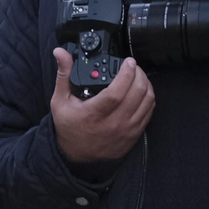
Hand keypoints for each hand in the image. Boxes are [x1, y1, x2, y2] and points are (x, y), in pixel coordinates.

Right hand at [50, 48, 153, 163]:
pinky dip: (148, 99)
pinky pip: (149, 113)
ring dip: (145, 84)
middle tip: (133, 66)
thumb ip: (63, 74)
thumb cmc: (68, 127)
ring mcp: (126, 131)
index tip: (129, 62)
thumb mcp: (60, 101)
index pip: (117, 92)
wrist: (75, 155)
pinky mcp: (134, 136)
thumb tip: (60, 53)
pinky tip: (141, 92)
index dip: (126, 73)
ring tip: (138, 76)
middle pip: (137, 94)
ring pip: (147, 102)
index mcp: (94, 114)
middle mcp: (113, 124)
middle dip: (139, 74)